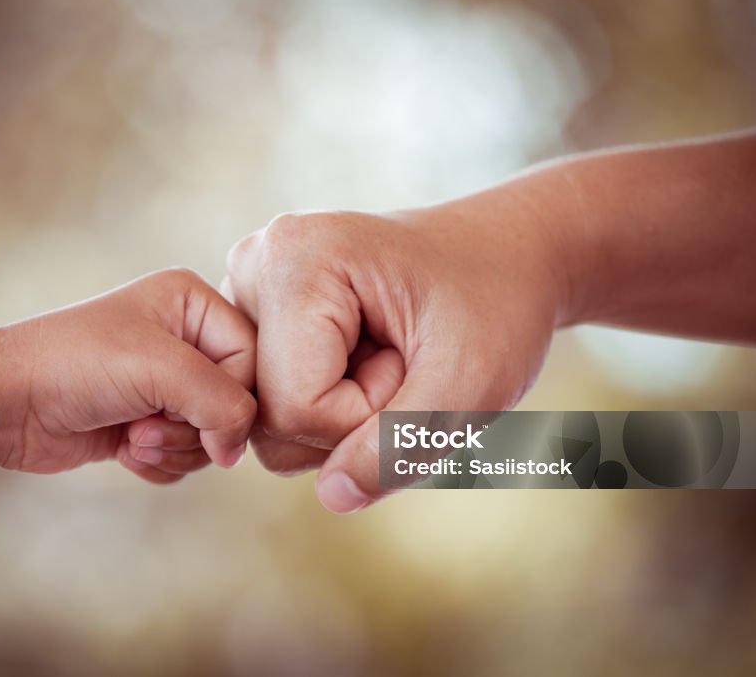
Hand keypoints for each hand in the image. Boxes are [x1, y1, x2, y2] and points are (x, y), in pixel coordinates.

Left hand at [0, 268, 256, 482]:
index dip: (231, 399)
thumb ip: (224, 404)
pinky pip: (186, 456)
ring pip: (212, 435)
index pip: (251, 360)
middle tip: (147, 424)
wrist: (4, 403)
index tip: (190, 416)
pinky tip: (123, 450)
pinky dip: (160, 463)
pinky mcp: (148, 421)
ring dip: (175, 449)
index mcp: (192, 303)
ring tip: (131, 437)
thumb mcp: (162, 370)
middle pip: (235, 403)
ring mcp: (165, 383)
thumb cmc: (76, 365)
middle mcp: (185, 339)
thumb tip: (237, 451)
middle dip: (195, 428)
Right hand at [225, 188, 568, 511]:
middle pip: (265, 417)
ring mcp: (251, 291)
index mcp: (295, 258)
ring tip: (389, 358)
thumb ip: (402, 446)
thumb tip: (333, 497)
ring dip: (340, 414)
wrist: (504, 258)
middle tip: (405, 362)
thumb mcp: (472, 382)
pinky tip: (365, 358)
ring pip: (265, 419)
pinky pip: (273, 403)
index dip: (365, 418)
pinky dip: (327, 402)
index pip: (294, 407)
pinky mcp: (259, 316)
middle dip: (347, 418)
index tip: (413, 365)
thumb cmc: (496, 304)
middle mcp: (257, 265)